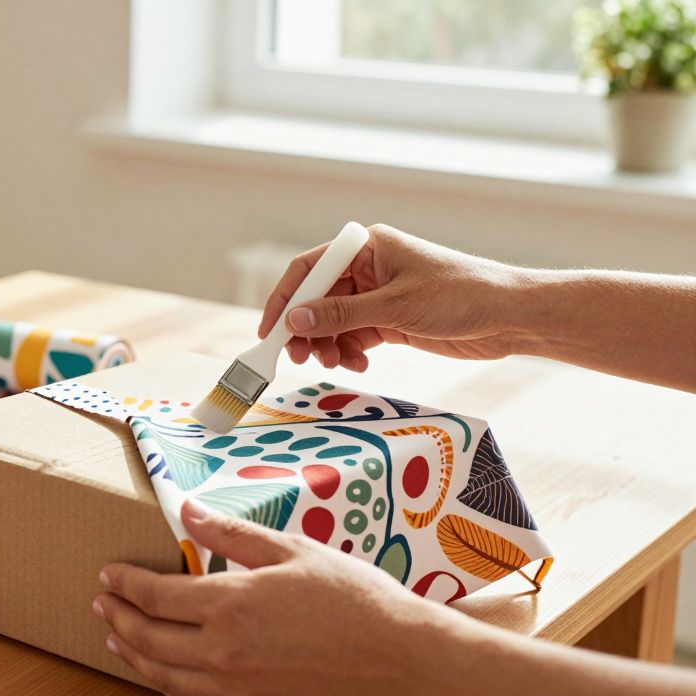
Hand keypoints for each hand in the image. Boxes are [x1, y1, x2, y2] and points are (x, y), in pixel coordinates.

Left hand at [93, 500, 466, 695]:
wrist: (403, 657)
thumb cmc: (355, 597)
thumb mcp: (292, 549)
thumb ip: (232, 536)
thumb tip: (188, 511)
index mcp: (230, 605)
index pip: (154, 596)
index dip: (124, 584)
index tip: (108, 574)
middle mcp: (223, 652)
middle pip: (147, 638)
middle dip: (118, 618)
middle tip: (102, 604)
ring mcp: (238, 688)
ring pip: (164, 676)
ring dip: (133, 654)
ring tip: (118, 639)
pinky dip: (169, 683)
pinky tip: (164, 672)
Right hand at [257, 224, 526, 371]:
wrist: (509, 317)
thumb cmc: (461, 295)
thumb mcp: (396, 306)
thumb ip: (342, 315)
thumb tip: (295, 321)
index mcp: (367, 248)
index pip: (310, 269)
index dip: (286, 298)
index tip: (270, 330)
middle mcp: (368, 269)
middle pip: (317, 299)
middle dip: (306, 329)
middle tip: (300, 357)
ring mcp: (378, 296)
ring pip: (333, 322)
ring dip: (327, 345)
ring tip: (335, 364)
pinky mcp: (390, 320)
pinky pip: (353, 336)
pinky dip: (349, 352)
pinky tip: (358, 364)